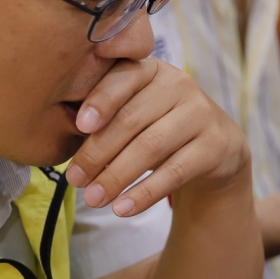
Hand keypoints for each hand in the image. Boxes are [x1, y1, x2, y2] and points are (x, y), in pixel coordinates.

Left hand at [66, 58, 250, 215]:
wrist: (217, 148)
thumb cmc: (160, 127)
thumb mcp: (135, 113)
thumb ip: (106, 115)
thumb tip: (61, 138)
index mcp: (152, 69)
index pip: (123, 79)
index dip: (101, 101)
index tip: (79, 126)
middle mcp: (180, 84)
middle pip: (132, 119)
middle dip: (98, 153)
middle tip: (75, 180)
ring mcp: (201, 113)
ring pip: (151, 147)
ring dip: (117, 176)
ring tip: (94, 199)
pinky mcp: (216, 145)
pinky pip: (175, 172)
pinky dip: (145, 193)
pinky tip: (123, 209)